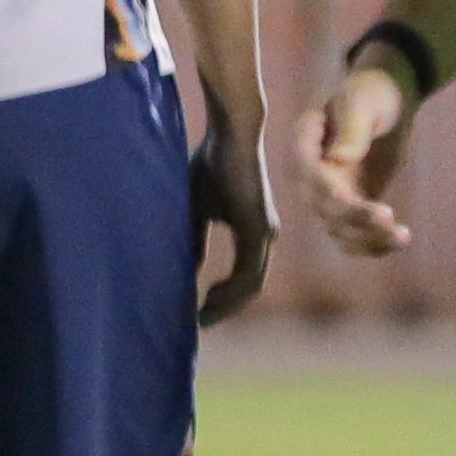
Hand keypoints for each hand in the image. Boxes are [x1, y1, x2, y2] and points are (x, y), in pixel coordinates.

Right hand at [190, 117, 273, 322]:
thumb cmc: (212, 161)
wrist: (230, 132)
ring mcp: (265, 232)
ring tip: (202, 317)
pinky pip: (248, 272)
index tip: (200, 312)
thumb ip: (196, 239)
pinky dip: (230, 290)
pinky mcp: (258, 227)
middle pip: (250, 287)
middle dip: (226, 308)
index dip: (224, 298)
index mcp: (253, 229)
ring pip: (251, 284)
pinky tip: (209, 299)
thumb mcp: (198, 207)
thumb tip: (190, 269)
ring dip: (227, 305)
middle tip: (200, 323)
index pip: (244, 276)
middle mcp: (265, 235)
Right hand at [297, 56, 420, 258]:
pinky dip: (375, 244)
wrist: (387, 104)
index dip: (321, 187)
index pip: (305, 169)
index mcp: (305, 140)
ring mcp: (329, 194)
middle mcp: (310, 173)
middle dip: (352, 217)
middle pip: (322, 205)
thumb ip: (352, 127)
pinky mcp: (351, 209)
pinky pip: (356, 235)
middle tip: (387, 217)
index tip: (345, 198)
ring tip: (402, 236)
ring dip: (367, 238)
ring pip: (339, 228)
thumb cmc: (372, 93)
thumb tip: (338, 160)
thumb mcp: (363, 101)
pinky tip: (400, 241)